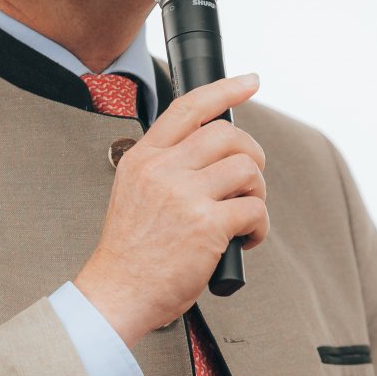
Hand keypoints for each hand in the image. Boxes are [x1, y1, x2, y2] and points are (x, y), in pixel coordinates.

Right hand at [74, 74, 268, 345]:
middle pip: (226, 134)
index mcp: (143, 159)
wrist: (118, 293)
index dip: (225, 89)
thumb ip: (166, 168)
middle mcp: (162, 170)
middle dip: (251, 154)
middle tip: (249, 180)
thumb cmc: (131, 253)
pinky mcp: (207, 225)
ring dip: (257, 192)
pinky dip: (259, 226)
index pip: (188, 107)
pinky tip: (245, 240)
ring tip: (244, 215)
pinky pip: (254, 209)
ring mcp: (184, 195)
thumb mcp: (134, 193)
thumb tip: (215, 153)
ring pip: (246, 169)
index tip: (250, 82)